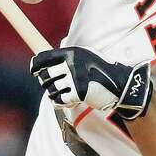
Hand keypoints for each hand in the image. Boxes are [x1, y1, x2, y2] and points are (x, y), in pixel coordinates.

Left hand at [31, 46, 153, 120]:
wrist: (121, 84)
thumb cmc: (104, 70)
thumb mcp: (87, 55)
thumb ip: (70, 56)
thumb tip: (50, 60)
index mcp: (71, 53)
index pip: (44, 58)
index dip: (35, 65)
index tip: (34, 71)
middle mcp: (71, 65)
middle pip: (45, 75)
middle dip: (45, 82)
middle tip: (50, 85)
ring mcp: (75, 79)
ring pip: (51, 89)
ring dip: (53, 93)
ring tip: (58, 94)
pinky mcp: (79, 93)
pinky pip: (60, 100)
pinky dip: (59, 102)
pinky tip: (62, 102)